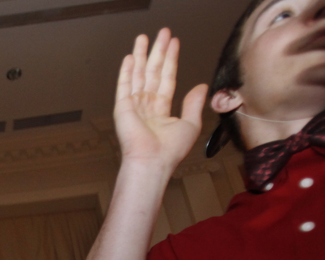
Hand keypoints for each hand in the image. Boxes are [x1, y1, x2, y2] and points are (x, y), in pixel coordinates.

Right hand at [114, 29, 207, 168]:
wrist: (152, 161)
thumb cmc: (170, 151)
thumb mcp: (191, 124)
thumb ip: (193, 104)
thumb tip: (200, 86)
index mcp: (161, 110)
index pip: (167, 79)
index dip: (171, 61)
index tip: (174, 43)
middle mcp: (147, 106)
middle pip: (153, 72)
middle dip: (158, 51)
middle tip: (162, 33)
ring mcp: (134, 105)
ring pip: (139, 74)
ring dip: (142, 55)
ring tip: (144, 37)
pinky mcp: (123, 107)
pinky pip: (124, 85)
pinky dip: (127, 71)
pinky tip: (130, 57)